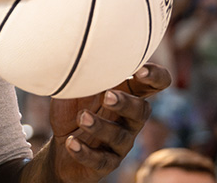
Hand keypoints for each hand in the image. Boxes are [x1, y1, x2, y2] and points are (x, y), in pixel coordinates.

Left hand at [44, 64, 171, 182]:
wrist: (60, 146)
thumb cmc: (75, 108)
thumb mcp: (77, 87)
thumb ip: (84, 72)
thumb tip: (79, 53)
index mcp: (127, 94)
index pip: (155, 84)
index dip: (156, 77)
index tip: (140, 71)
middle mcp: (129, 119)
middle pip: (142, 111)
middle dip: (126, 103)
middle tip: (107, 95)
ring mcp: (119, 143)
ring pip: (119, 136)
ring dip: (100, 126)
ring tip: (82, 118)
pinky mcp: (106, 163)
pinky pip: (101, 161)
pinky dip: (85, 152)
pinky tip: (71, 142)